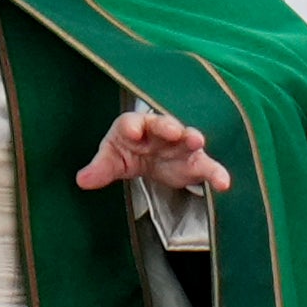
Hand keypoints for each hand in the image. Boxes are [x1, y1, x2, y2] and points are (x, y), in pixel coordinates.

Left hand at [75, 111, 231, 193]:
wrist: (148, 157)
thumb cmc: (128, 149)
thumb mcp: (112, 159)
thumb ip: (100, 169)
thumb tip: (82, 181)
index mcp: (133, 126)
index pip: (130, 123)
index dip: (131, 126)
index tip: (132, 132)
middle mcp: (159, 131)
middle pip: (163, 124)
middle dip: (168, 126)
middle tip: (173, 130)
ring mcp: (179, 145)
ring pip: (188, 139)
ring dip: (192, 138)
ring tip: (197, 142)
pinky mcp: (195, 161)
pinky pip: (208, 166)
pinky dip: (217, 173)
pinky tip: (224, 183)